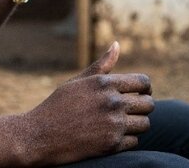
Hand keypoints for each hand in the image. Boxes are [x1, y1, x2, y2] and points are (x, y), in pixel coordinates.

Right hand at [20, 42, 154, 165]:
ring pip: (145, 124)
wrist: (40, 136)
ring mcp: (113, 124)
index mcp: (104, 83)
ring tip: (121, 124)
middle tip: (131, 111)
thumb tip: (117, 44)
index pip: (143, 82)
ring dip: (136, 124)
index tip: (140, 93)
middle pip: (148, 104)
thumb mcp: (78, 82)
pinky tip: (112, 136)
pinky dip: (127, 140)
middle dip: (142, 107)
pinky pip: (135, 141)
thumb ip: (101, 66)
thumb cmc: (58, 105)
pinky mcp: (112, 145)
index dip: (145, 88)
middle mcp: (112, 102)